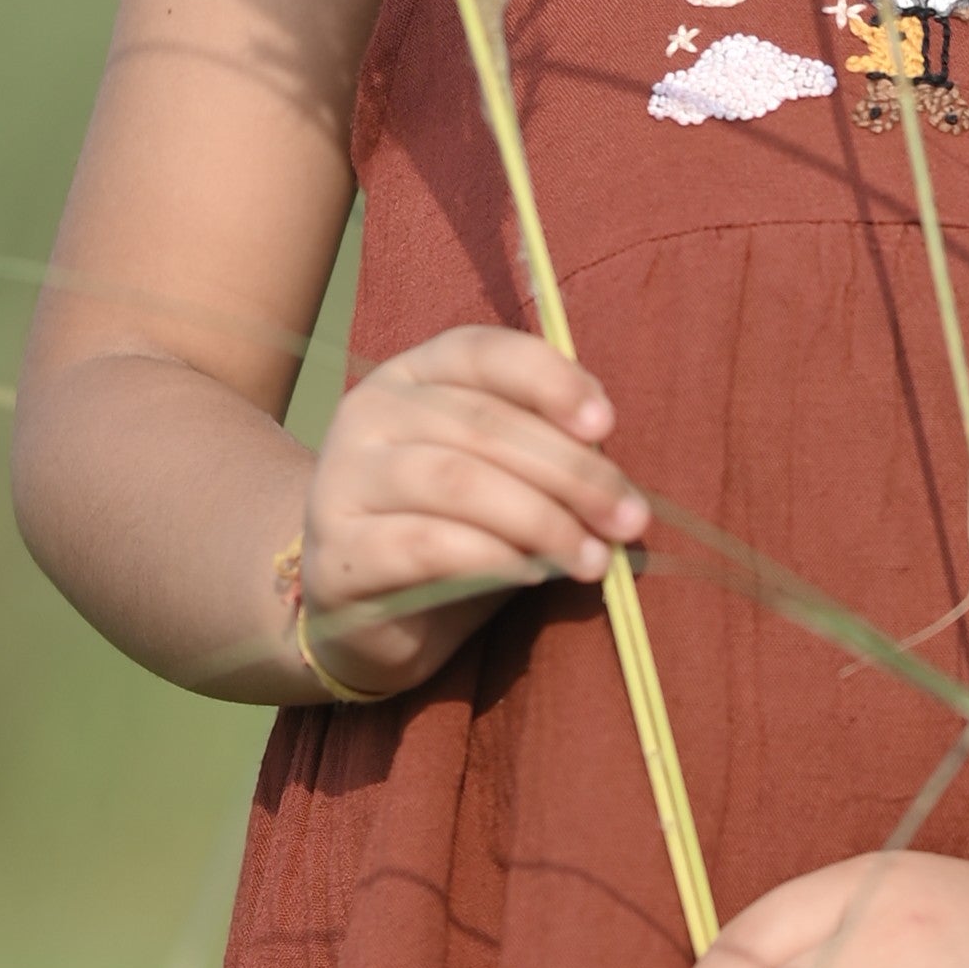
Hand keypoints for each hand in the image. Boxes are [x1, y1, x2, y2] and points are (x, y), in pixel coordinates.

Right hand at [296, 325, 646, 694]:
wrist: (371, 616)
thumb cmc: (454, 533)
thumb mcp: (505, 480)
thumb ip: (547, 455)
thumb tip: (613, 473)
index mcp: (413, 376)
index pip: (480, 351)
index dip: (548, 379)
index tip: (606, 424)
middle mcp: (368, 413)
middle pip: (482, 423)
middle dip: (571, 472)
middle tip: (628, 519)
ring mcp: (343, 481)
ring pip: (456, 481)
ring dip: (542, 520)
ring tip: (593, 559)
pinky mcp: (339, 554)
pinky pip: (426, 545)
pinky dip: (493, 558)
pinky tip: (533, 575)